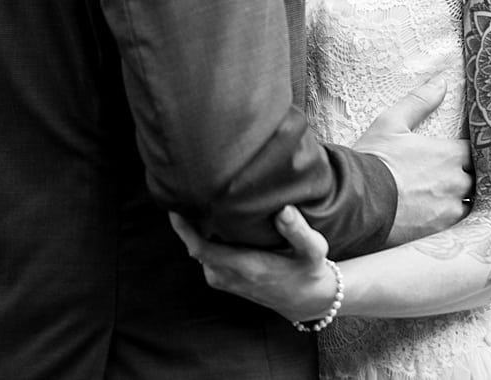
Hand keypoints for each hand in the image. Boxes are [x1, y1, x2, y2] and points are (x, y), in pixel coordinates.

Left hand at [169, 206, 336, 323]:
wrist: (305, 300)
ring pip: (200, 250)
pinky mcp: (223, 279)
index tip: (176, 205)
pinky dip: (206, 238)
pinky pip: (206, 255)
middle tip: (193, 190)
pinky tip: (217, 221)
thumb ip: (298, 231)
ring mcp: (222, 279)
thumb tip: (284, 209)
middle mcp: (227, 275)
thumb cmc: (308, 271)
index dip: (184, 227)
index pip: (200, 247)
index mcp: (243, 266)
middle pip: (195, 245)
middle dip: (190, 221)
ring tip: (205, 201)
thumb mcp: (313, 251)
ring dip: (198, 229)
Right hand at [353, 77, 472, 245]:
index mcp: (449, 153)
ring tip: (447, 200)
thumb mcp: (391, 123)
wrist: (353, 202)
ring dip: (462, 200)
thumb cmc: (372, 160)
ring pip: (470, 203)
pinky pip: (458, 225)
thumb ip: (419, 101)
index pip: (475, 151)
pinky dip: (454, 221)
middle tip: (454, 179)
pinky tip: (442, 219)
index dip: (470, 153)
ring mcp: (451, 208)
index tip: (462, 156)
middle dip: (468, 177)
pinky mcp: (441, 231)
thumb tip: (441, 81)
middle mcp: (457, 181)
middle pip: (477, 178)